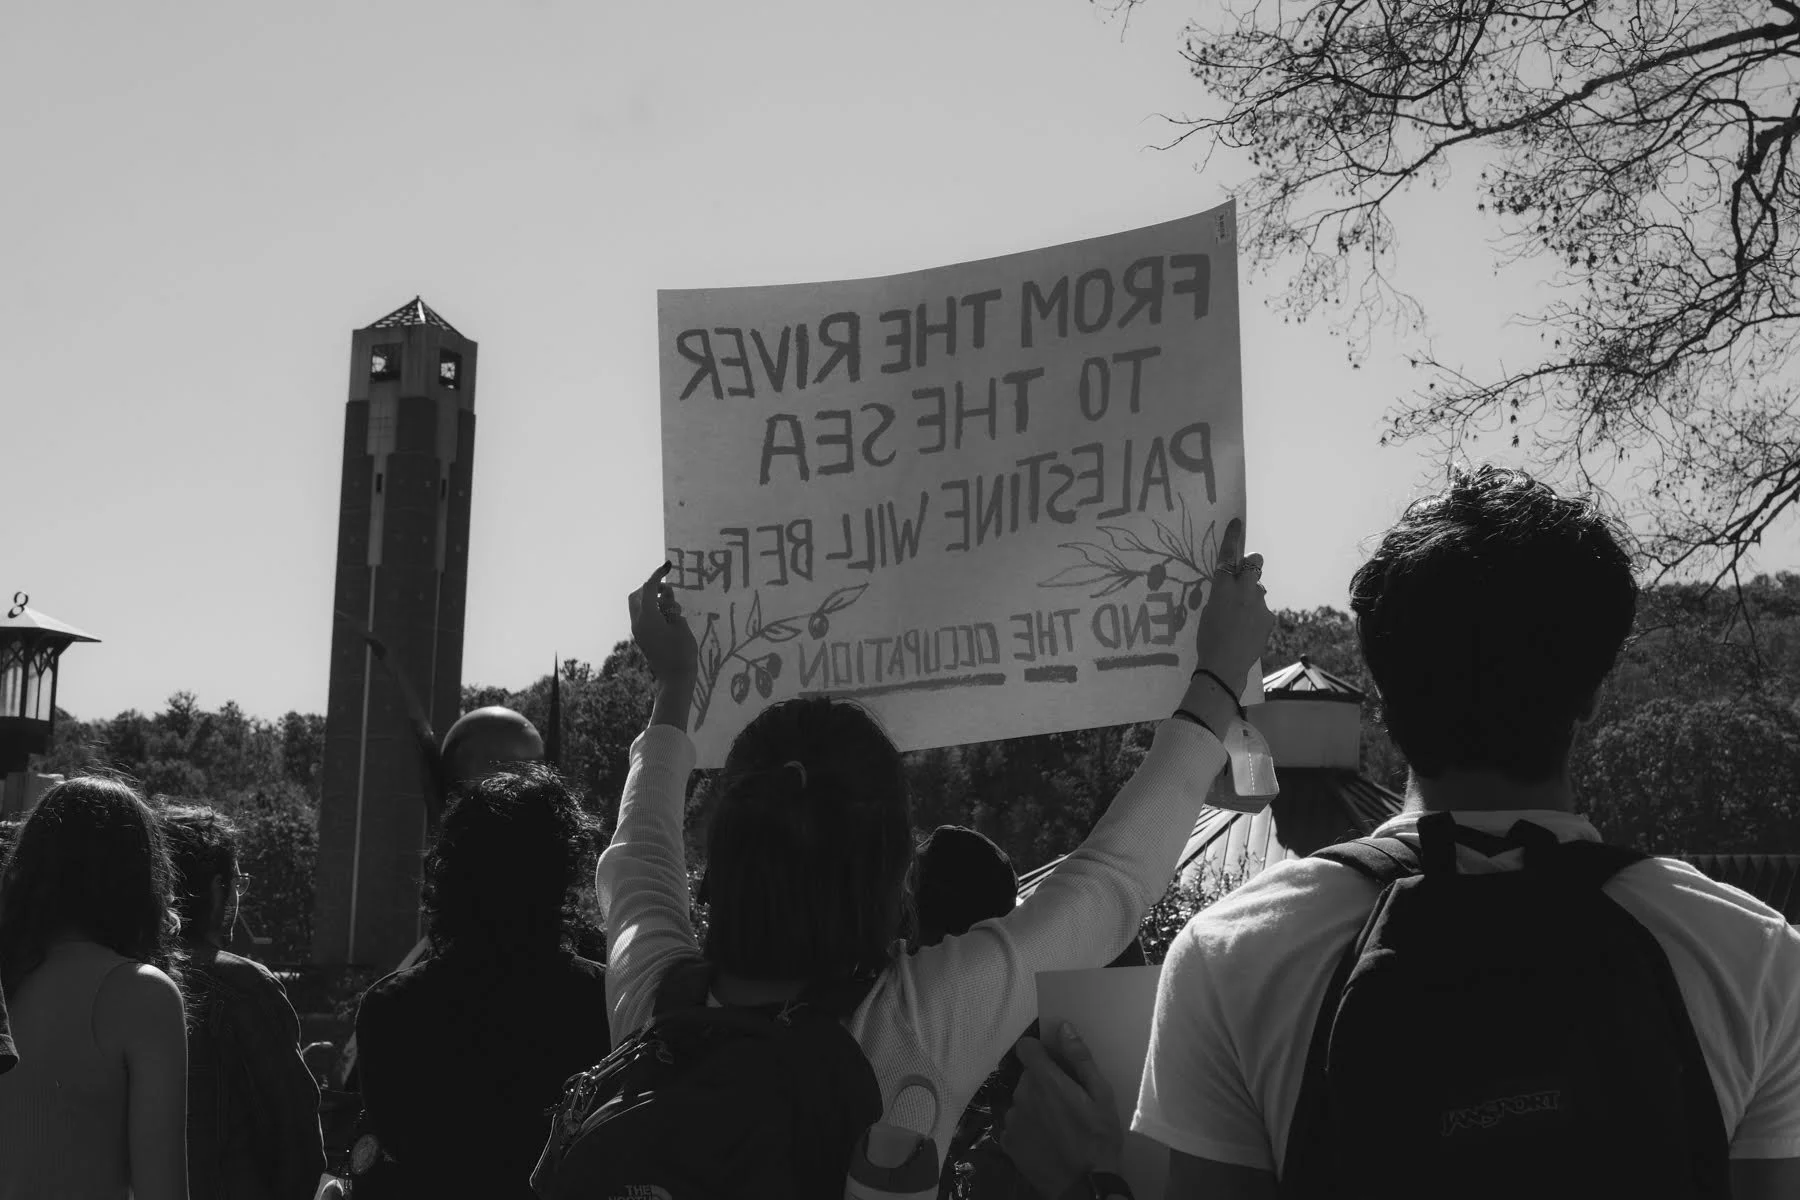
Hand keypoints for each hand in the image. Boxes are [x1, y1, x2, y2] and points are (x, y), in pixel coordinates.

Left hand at [629, 563, 698, 684]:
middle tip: (669, 592)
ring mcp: (638, 631)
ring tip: (671, 607)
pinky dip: (652, 610)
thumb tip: (665, 595)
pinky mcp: (641, 638)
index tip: (668, 565)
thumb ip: (671, 607)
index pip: (649, 588)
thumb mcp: (681, 625)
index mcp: (648, 617)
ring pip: (637, 606)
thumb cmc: (682, 652)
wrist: (674, 679)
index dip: (658, 575)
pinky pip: (642, 616)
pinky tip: (668, 618)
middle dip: (651, 588)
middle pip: (637, 595)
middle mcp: (638, 622)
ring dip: (651, 599)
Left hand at [998, 1021, 1124, 1199]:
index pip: (1026, 1048)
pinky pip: (1015, 1125)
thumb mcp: (1101, 1096)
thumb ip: (1080, 1059)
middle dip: (1043, 1083)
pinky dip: (1027, 1128)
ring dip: (1034, 1107)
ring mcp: (1012, 1121)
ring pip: (1021, 1102)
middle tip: (1065, 1103)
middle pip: (1027, 1077)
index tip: (1053, 1063)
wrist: (1084, 1186)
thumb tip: (1064, 1027)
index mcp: (1045, 1080)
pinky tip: (1045, 1141)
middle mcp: (1022, 1096)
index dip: (1038, 1052)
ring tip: (1057, 1126)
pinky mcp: (1008, 1143)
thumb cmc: (1099, 1139)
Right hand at [1192, 518, 1272, 687]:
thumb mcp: (1208, 612)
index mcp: (1222, 588)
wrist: (1225, 667)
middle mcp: (1243, 591)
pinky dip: (1255, 617)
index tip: (1237, 522)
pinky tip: (1246, 633)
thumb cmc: (1208, 640)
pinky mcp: (1269, 618)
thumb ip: (1223, 596)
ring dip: (1251, 599)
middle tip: (1246, 573)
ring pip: (1257, 591)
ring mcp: (1259, 604)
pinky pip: (1262, 610)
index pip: (1227, 556)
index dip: (1232, 538)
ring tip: (1239, 622)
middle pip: (1255, 563)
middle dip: (1252, 563)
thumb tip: (1234, 591)